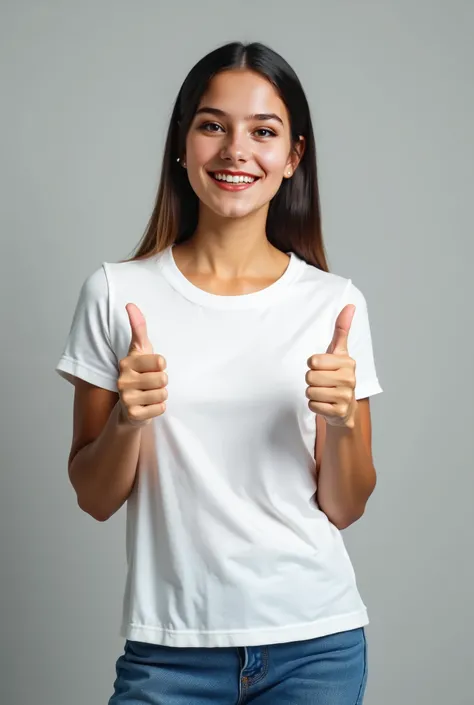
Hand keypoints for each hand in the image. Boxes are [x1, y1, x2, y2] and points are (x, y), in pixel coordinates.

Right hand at [117, 303, 167, 426]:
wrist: (129, 407)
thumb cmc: (139, 373)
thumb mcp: (141, 350)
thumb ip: (138, 328)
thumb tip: (130, 304)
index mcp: (126, 362)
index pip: (160, 362)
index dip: (161, 366)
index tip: (152, 368)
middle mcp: (123, 379)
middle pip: (163, 379)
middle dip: (162, 382)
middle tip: (151, 384)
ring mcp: (126, 398)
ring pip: (163, 394)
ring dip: (161, 395)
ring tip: (150, 395)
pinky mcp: (133, 414)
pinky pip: (160, 408)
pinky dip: (159, 408)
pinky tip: (148, 406)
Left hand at [305, 305, 357, 427]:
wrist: (344, 407)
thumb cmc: (337, 374)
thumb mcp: (339, 352)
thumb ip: (342, 329)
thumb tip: (350, 306)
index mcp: (348, 362)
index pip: (313, 361)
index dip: (312, 365)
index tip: (322, 367)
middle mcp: (350, 379)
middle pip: (310, 377)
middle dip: (311, 380)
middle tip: (322, 382)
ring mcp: (346, 397)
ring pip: (310, 392)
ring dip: (312, 393)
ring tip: (323, 393)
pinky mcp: (339, 412)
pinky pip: (313, 406)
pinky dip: (314, 405)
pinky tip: (325, 404)